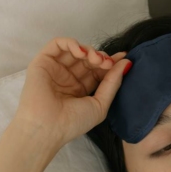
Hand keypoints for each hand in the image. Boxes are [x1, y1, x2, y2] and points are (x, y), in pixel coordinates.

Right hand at [13, 37, 131, 147]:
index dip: (111, 63)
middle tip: (108, 63)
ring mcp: (56, 69)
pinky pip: (57, 44)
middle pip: (88, 59)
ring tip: (96, 59)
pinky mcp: (43, 62)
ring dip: (89, 50)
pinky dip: (71, 43)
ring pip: (75, 50)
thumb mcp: (100, 104)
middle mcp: (68, 77)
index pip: (98, 70)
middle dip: (101, 57)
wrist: (48, 128)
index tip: (124, 58)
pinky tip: (81, 52)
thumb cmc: (73, 122)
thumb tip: (127, 63)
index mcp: (81, 89)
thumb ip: (113, 83)